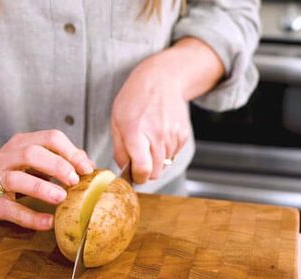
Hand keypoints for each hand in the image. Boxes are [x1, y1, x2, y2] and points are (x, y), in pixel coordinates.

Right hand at [0, 129, 93, 230]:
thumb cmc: (14, 170)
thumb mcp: (34, 158)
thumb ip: (61, 159)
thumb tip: (90, 166)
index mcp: (23, 142)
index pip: (50, 138)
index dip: (71, 152)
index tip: (86, 169)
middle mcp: (8, 157)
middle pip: (32, 153)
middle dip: (57, 166)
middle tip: (74, 181)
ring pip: (16, 178)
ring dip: (41, 187)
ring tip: (61, 197)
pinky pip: (12, 209)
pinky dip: (31, 217)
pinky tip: (49, 222)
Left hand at [111, 38, 224, 183]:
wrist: (162, 79)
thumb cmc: (135, 99)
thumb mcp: (117, 121)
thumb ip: (119, 150)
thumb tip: (125, 170)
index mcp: (135, 131)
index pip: (143, 169)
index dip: (138, 178)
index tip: (134, 175)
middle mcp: (157, 135)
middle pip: (155, 172)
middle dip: (146, 172)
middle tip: (139, 160)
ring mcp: (172, 135)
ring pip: (164, 165)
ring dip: (156, 160)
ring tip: (149, 140)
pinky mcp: (183, 135)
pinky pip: (173, 155)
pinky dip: (165, 151)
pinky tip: (159, 134)